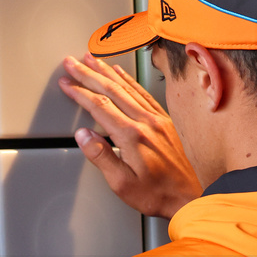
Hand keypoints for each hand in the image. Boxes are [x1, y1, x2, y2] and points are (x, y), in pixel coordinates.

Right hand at [59, 52, 202, 217]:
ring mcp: (158, 120)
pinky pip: (144, 93)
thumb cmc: (158, 194)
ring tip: (92, 59)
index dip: (80, 92)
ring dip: (107, 71)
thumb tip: (83, 135)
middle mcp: (146, 123)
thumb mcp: (122, 184)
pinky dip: (129, 80)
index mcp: (132, 136)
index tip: (66, 83)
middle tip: (72, 62)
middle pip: (111, 90)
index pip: (99, 106)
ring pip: (128, 87)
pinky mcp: (166, 122)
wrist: (190, 197)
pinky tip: (121, 73)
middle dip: (88, 74)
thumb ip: (101, 157)